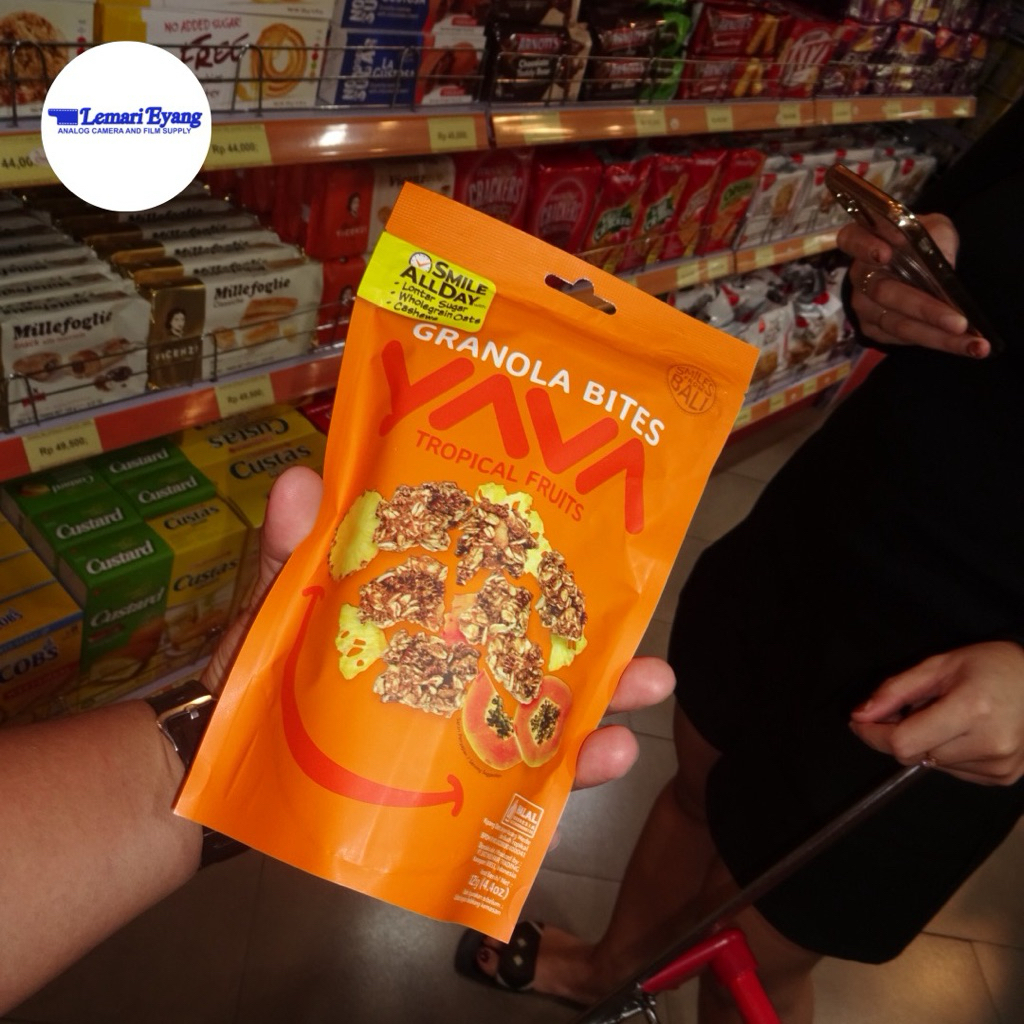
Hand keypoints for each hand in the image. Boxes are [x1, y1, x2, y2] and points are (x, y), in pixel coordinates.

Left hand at [201, 466, 676, 787]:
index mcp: (425, 606)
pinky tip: (606, 756)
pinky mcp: (462, 780)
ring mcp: (463, 719)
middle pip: (542, 637)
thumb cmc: (261, 672)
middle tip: (646, 613)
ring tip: (652, 683)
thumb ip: (295, 553)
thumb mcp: (280, 606)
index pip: (493, 569)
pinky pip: (525, 776)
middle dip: (600, 626)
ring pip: (550, 703)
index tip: (595, 521)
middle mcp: (457, 657)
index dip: (544, 548)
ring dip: (608, 693)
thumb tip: (303, 479)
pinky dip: (566, 770)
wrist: (230, 767)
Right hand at [837, 214, 990, 358]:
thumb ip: (936, 239)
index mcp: (864, 241)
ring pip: (896, 323)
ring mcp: (861, 305)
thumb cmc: (920, 242)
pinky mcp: (869, 327)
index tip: (884, 255)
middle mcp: (858, 275)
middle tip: (959, 322)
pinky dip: (933, 341)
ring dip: (936, 335)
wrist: (912, 268)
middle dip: (924, 308)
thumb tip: (945, 267)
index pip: (853, 239)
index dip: (865, 247)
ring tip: (972, 344)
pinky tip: (960, 344)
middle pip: (883, 292)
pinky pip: (900, 338)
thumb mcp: (933, 228)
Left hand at [849, 641, 1023, 785]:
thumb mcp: (938, 666)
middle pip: (915, 755)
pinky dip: (947, 754)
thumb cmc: (991, 665)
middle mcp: (989, 743)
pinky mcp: (1004, 777)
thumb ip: (894, 691)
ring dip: (927, 744)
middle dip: (900, 734)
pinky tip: (965, 732)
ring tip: (948, 716)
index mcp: (971, 710)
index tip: (859, 723)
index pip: (904, 742)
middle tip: (912, 709)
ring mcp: (1000, 765)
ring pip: (932, 765)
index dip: (873, 735)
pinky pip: (954, 772)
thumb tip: (859, 715)